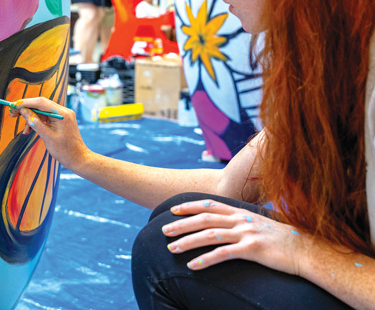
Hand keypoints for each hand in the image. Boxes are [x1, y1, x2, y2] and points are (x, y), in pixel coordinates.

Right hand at [9, 97, 89, 170]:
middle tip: (13, 114)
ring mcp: (63, 115)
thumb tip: (24, 111)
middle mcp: (64, 111)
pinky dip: (38, 122)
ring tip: (25, 131)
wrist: (78, 159)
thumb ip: (35, 122)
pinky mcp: (62, 120)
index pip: (40, 102)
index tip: (13, 105)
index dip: (25, 103)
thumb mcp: (47, 137)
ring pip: (42, 111)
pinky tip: (31, 130)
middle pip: (41, 104)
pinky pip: (47, 117)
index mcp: (62, 114)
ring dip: (32, 118)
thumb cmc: (65, 151)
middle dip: (26, 109)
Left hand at [162, 200, 307, 275]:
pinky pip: (223, 254)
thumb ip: (242, 223)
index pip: (209, 204)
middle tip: (163, 230)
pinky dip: (205, 259)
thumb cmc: (283, 240)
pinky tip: (192, 266)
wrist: (307, 250)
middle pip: (204, 218)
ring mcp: (246, 233)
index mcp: (241, 212)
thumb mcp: (259, 225)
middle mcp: (241, 219)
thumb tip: (227, 226)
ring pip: (209, 234)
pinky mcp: (252, 249)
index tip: (172, 209)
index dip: (189, 206)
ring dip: (187, 241)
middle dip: (181, 224)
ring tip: (171, 248)